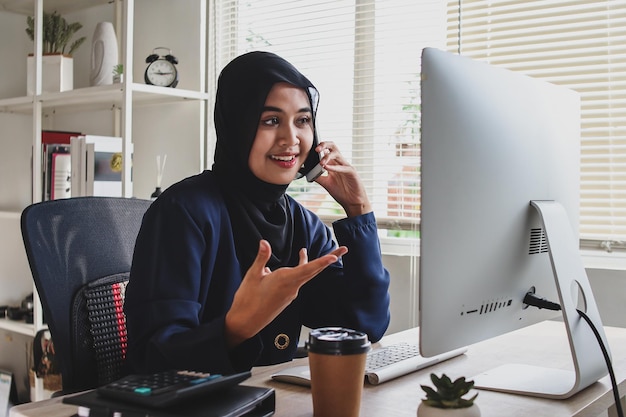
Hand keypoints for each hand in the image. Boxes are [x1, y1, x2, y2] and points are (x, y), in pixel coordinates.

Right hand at [224, 240, 347, 346]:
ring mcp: (290, 293)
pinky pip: (297, 281)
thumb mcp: (252, 276)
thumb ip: (261, 258)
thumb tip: (264, 243)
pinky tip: (286, 267)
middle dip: (329, 259)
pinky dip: (298, 271)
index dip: (322, 262)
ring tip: (304, 252)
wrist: (245, 322)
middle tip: (342, 250)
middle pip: (314, 270)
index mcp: (285, 281)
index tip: (335, 257)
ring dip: (311, 263)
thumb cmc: (248, 301)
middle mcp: (292, 287)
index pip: (308, 269)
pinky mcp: (286, 297)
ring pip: (305, 275)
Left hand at [314, 141, 371, 216]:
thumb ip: (317, 176)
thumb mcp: (326, 183)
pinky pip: (343, 167)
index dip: (319, 147)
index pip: (326, 150)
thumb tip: (305, 171)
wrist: (352, 202)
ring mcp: (346, 166)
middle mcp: (339, 163)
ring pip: (337, 154)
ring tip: (321, 163)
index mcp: (333, 164)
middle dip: (324, 145)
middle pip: (333, 147)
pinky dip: (334, 167)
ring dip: (328, 157)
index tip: (309, 149)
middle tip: (316, 149)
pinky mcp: (352, 172)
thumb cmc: (341, 192)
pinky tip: (327, 168)